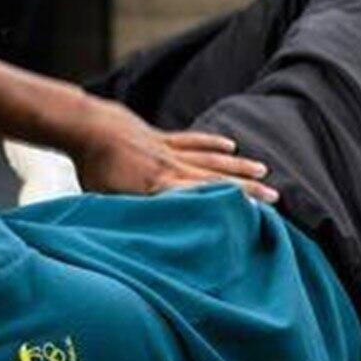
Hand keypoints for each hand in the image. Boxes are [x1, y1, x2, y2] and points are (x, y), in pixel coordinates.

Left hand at [71, 98, 276, 203]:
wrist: (85, 127)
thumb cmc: (92, 168)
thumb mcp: (108, 199)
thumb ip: (130, 213)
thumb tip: (144, 234)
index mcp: (158, 184)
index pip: (200, 195)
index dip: (226, 203)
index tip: (252, 212)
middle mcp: (170, 166)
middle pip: (215, 177)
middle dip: (247, 188)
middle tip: (275, 196)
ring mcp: (168, 149)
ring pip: (210, 158)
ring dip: (238, 165)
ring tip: (264, 171)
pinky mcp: (162, 136)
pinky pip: (192, 140)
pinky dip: (212, 143)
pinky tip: (230, 146)